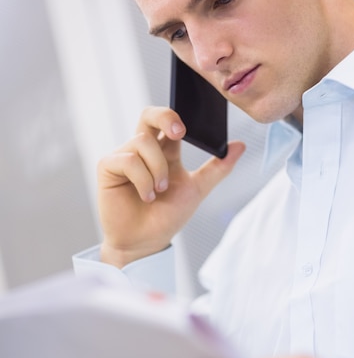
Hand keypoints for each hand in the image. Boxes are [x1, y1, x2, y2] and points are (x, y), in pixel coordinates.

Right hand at [97, 106, 244, 266]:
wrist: (146, 242)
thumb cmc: (167, 216)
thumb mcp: (197, 189)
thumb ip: (218, 168)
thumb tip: (240, 145)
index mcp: (164, 151)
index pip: (168, 121)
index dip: (176, 117)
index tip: (187, 130)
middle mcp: (143, 150)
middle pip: (149, 115)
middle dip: (164, 117)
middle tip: (179, 133)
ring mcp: (124, 156)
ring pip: (143, 142)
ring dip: (157, 169)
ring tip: (159, 191)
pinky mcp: (108, 167)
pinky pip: (128, 160)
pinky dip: (143, 180)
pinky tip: (147, 196)